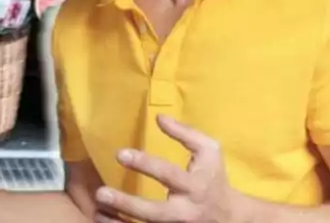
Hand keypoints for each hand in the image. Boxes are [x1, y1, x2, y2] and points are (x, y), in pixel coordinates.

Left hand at [94, 115, 241, 222]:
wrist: (233, 218)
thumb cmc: (215, 179)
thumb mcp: (210, 152)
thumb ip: (186, 133)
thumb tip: (159, 118)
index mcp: (195, 187)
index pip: (168, 174)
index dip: (144, 164)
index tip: (119, 154)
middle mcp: (186, 212)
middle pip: (155, 213)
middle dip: (127, 205)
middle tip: (101, 194)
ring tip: (97, 213)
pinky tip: (103, 221)